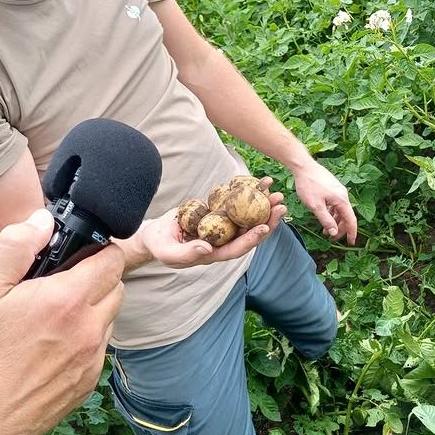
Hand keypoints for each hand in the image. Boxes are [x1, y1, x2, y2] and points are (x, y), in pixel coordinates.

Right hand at [0, 209, 124, 434]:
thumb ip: (16, 246)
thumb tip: (44, 219)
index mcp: (66, 301)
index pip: (112, 260)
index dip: (97, 250)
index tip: (74, 255)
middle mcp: (88, 331)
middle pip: (115, 287)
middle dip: (95, 277)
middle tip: (58, 283)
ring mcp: (90, 361)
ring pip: (108, 318)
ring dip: (90, 309)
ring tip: (50, 315)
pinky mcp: (86, 385)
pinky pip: (97, 349)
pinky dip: (83, 339)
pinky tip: (48, 345)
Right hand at [133, 177, 287, 268]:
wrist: (153, 233)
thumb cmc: (160, 246)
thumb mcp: (170, 253)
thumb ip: (188, 253)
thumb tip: (207, 248)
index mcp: (215, 253)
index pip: (238, 247)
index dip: (252, 238)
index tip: (264, 227)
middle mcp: (222, 239)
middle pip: (249, 230)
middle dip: (266, 218)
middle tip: (280, 204)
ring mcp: (220, 225)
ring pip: (245, 215)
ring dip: (260, 203)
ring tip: (274, 190)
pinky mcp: (215, 212)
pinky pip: (232, 202)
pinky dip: (243, 192)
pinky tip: (254, 181)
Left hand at [293, 160, 356, 244]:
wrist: (303, 166)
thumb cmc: (308, 185)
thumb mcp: (315, 206)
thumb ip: (326, 220)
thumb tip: (334, 232)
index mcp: (342, 200)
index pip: (351, 220)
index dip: (351, 233)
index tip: (351, 243)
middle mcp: (343, 195)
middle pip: (346, 216)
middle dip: (340, 229)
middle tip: (332, 238)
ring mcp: (338, 190)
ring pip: (340, 210)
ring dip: (335, 221)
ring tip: (325, 230)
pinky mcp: (332, 187)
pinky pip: (336, 204)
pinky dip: (332, 212)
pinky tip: (324, 216)